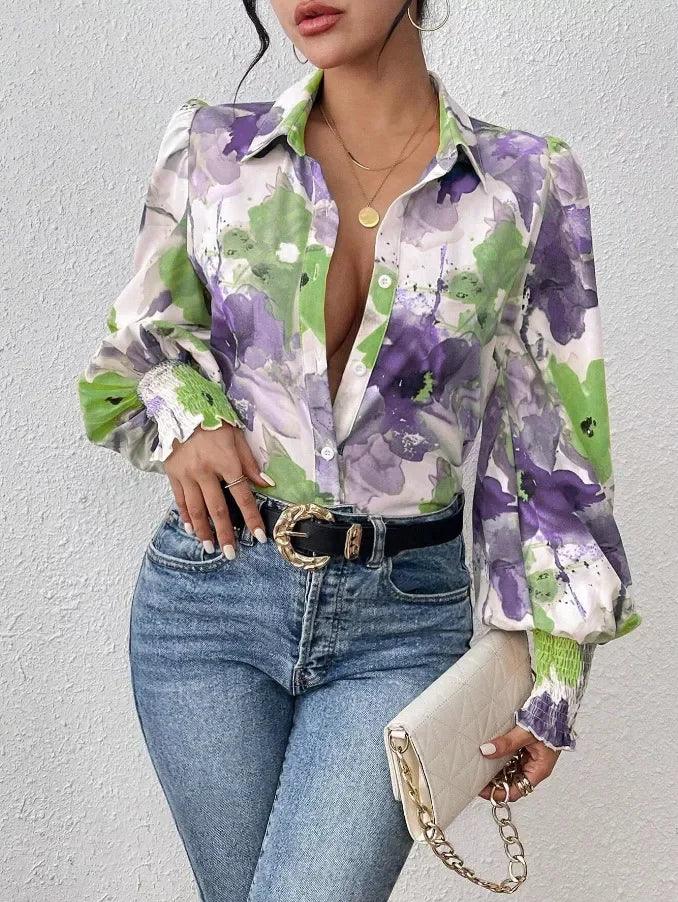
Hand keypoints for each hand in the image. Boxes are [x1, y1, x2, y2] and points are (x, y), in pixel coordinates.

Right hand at [163, 423, 273, 557]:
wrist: (182, 406)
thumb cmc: (215, 421)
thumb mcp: (238, 437)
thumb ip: (250, 463)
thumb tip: (266, 484)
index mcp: (226, 462)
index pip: (242, 496)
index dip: (251, 518)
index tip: (258, 537)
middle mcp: (205, 471)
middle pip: (217, 509)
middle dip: (225, 533)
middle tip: (229, 554)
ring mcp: (186, 474)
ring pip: (196, 509)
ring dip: (203, 531)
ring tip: (210, 547)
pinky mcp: (172, 473)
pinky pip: (179, 499)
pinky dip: (185, 516)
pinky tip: (190, 528)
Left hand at [477, 724, 560, 801]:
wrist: (557, 705)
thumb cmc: (550, 721)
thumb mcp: (526, 733)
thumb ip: (507, 742)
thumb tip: (487, 750)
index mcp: (539, 770)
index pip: (516, 791)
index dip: (498, 792)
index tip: (482, 789)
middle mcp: (535, 766)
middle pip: (511, 782)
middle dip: (494, 781)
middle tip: (477, 776)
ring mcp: (530, 757)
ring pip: (510, 769)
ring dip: (496, 768)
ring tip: (479, 764)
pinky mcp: (526, 748)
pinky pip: (511, 757)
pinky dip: (500, 756)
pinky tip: (490, 751)